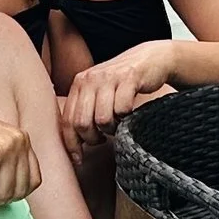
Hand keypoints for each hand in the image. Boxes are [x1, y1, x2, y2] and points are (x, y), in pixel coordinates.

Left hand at [59, 36, 186, 133]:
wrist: (151, 59)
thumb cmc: (123, 82)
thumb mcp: (98, 91)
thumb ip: (84, 110)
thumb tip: (73, 144)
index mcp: (79, 83)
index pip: (67, 120)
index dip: (72, 144)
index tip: (78, 159)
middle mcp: (90, 79)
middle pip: (82, 123)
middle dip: (92, 138)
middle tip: (103, 138)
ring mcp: (108, 78)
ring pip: (102, 119)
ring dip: (112, 129)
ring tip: (118, 124)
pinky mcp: (128, 78)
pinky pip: (122, 109)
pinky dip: (126, 118)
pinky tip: (129, 114)